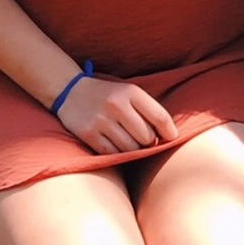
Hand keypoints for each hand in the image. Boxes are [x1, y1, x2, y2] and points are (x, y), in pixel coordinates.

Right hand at [55, 75, 178, 153]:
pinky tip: (113, 143)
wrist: (71, 91)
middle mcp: (117, 105)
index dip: (169, 132)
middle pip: (146, 136)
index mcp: (131, 92)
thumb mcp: (129, 92)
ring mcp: (102, 120)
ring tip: (126, 139)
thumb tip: (167, 136)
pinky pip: (112, 154)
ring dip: (132, 149)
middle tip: (142, 138)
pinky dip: (116, 153)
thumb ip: (147, 110)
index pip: (160, 116)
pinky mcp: (89, 134)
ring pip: (130, 148)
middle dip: (148, 141)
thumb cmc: (108, 95)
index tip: (172, 138)